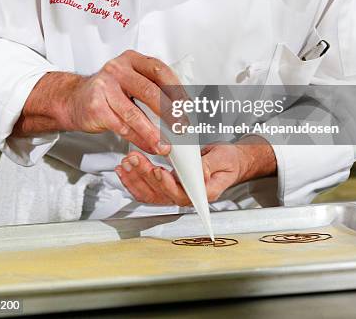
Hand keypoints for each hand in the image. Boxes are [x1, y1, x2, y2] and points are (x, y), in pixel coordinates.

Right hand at [17, 50, 185, 155]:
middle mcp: (118, 69)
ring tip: (165, 145)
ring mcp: (105, 86)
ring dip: (154, 133)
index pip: (160, 71)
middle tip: (182, 127)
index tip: (189, 107)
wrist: (74, 99)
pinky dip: (138, 139)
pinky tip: (148, 146)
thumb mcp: (131, 81)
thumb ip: (153, 89)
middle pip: (150, 91)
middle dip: (170, 113)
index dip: (177, 90)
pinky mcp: (96, 106)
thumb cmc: (109, 92)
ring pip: (135, 113)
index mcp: (132, 60)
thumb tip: (182, 109)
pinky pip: (122, 126)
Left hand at [115, 138, 276, 205]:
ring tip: (126, 162)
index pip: (181, 193)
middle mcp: (187, 196)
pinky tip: (125, 170)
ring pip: (151, 193)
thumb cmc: (228, 161)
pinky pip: (148, 190)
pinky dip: (134, 181)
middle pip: (161, 192)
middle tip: (134, 158)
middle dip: (144, 174)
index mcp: (203, 193)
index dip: (167, 184)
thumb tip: (198, 173)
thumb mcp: (223, 158)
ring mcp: (176, 194)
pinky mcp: (168, 188)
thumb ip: (209, 166)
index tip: (157, 170)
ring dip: (136, 178)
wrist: (230, 163)